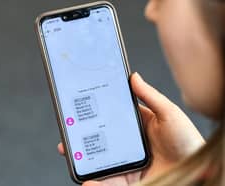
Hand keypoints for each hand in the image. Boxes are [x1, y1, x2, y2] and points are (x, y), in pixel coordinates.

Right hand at [57, 73, 204, 185]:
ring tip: (71, 155)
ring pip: (101, 161)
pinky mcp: (129, 180)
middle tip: (68, 135)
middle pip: (100, 141)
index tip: (79, 111)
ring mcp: (127, 162)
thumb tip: (133, 77)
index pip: (110, 118)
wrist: (197, 170)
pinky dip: (97, 183)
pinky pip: (110, 182)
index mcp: (136, 126)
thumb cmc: (187, 140)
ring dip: (84, 160)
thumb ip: (149, 96)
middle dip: (82, 139)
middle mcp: (128, 144)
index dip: (95, 115)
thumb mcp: (168, 113)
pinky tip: (87, 181)